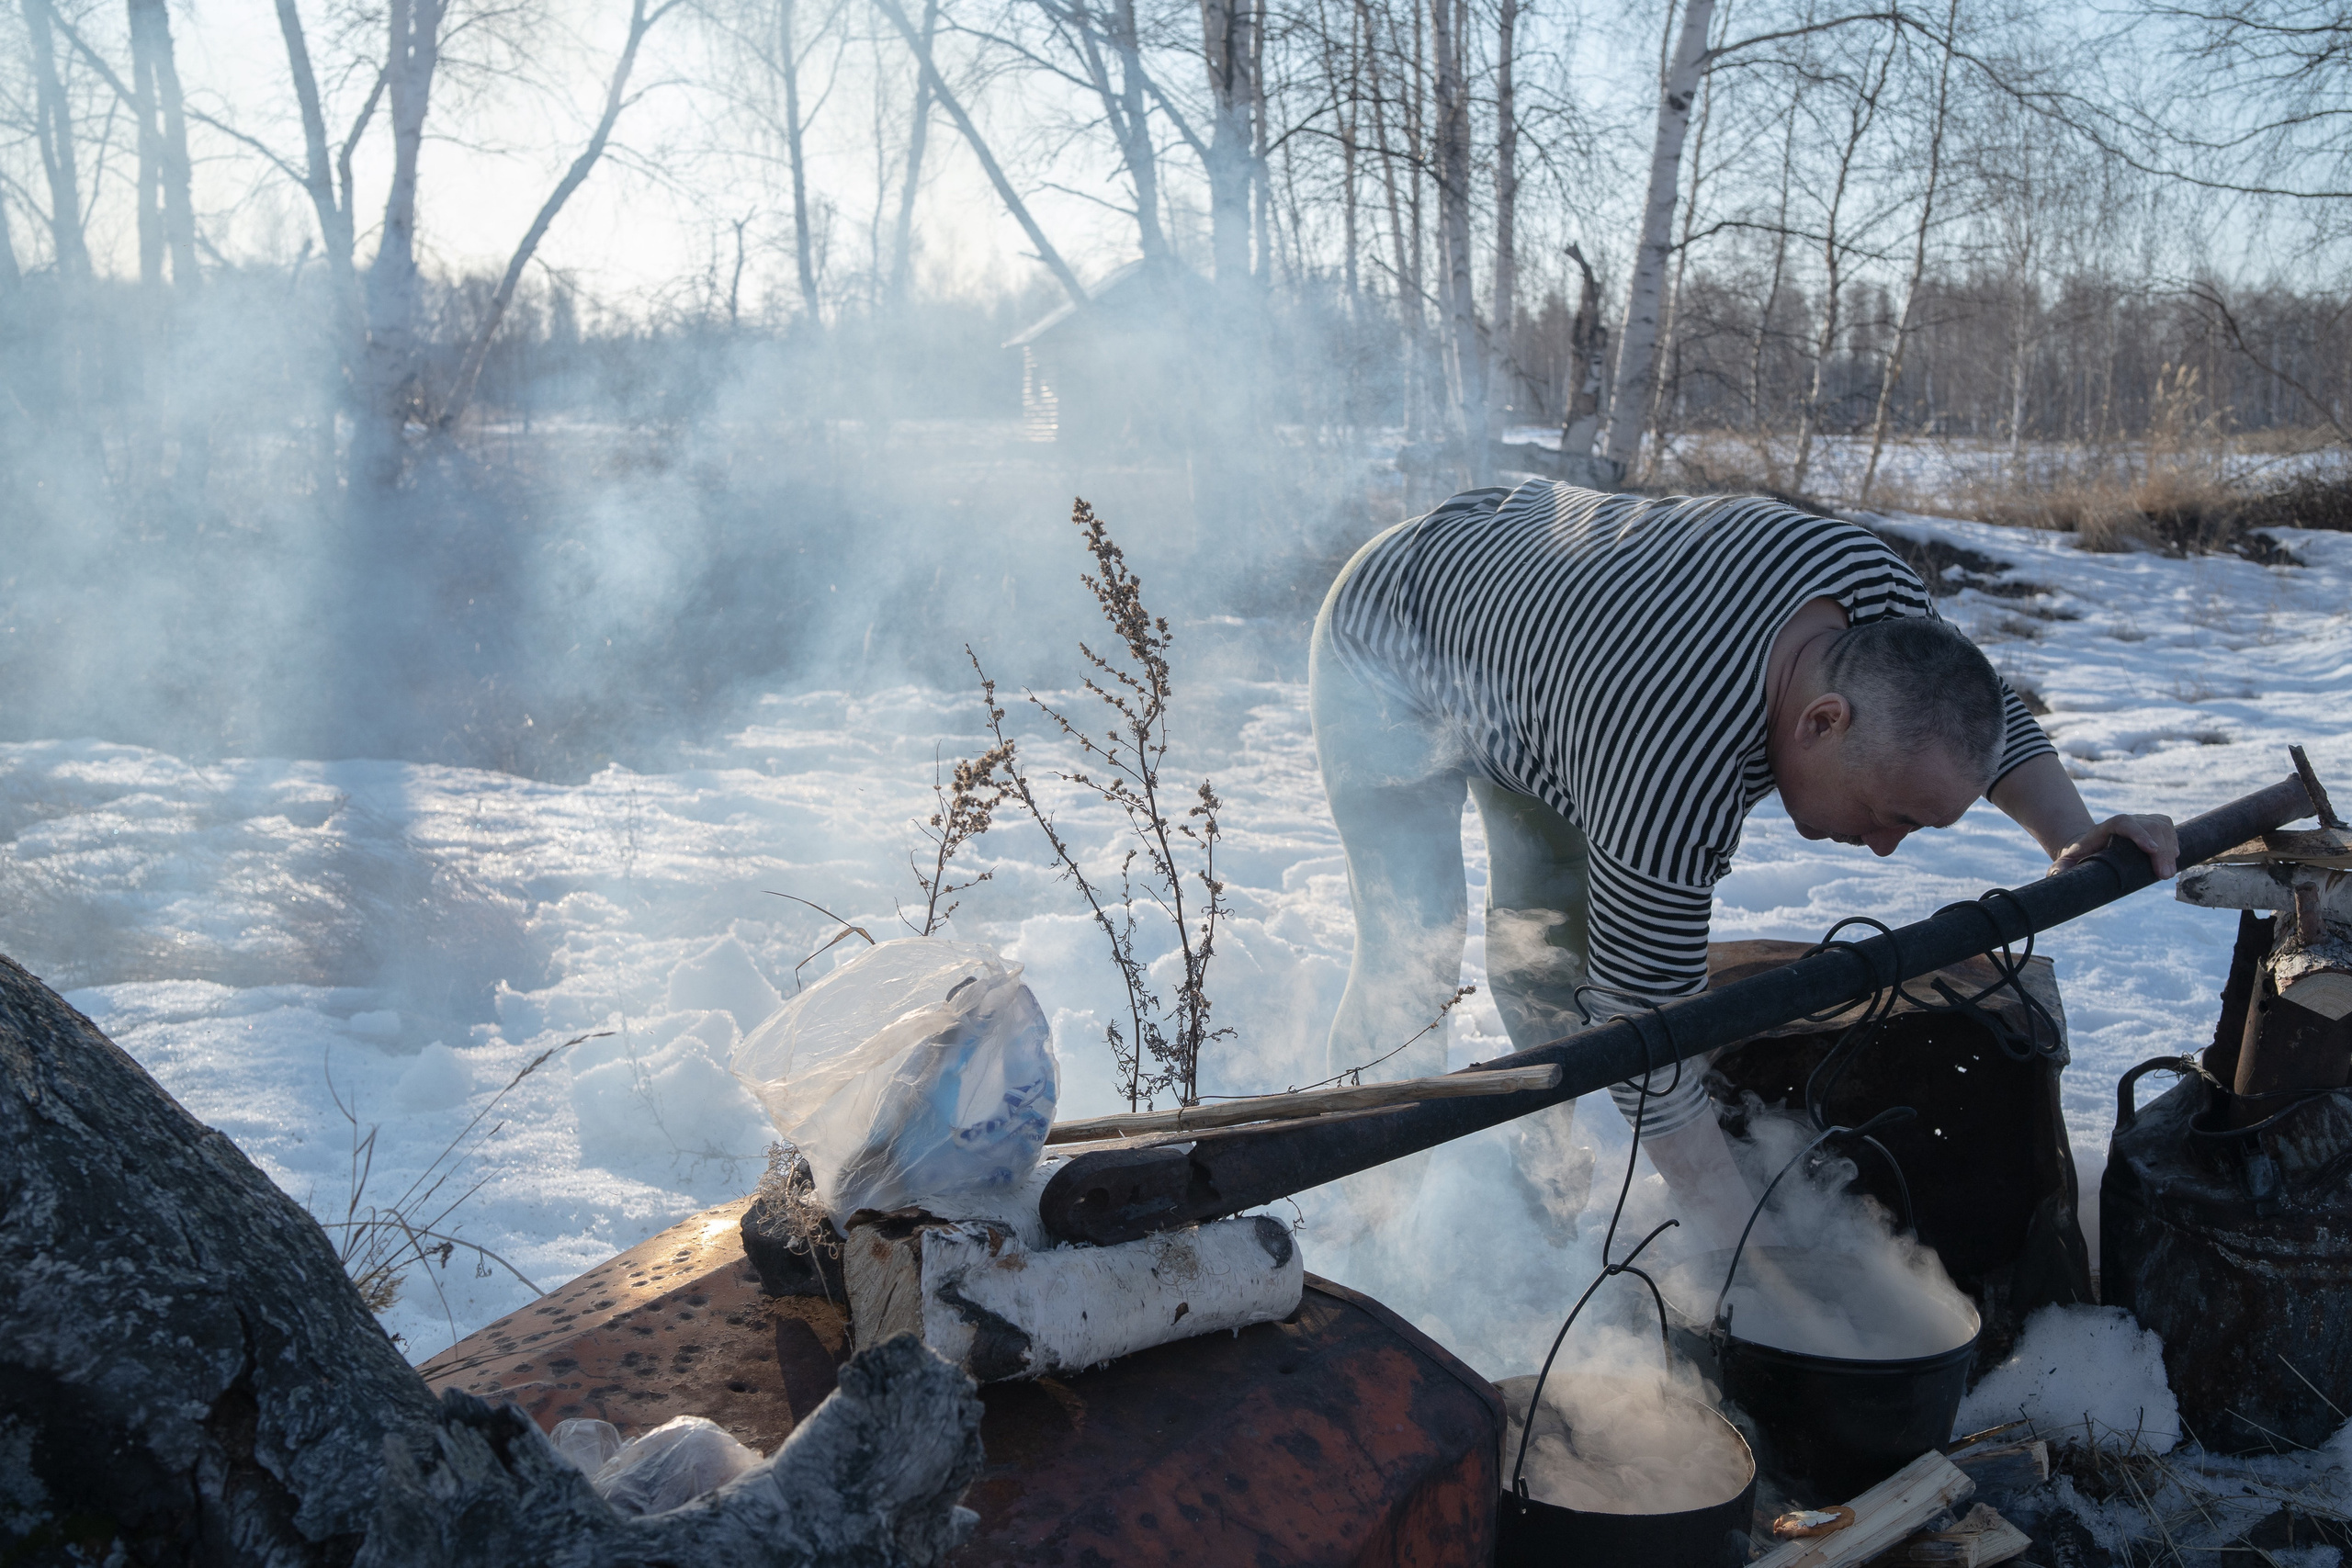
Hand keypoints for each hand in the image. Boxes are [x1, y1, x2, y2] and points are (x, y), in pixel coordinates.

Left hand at [2050, 813, 2178, 877]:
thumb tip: (2056, 874)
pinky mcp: (2150, 827)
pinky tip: (2175, 858)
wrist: (2088, 847)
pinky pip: (2167, 826)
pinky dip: (2173, 840)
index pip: (2124, 823)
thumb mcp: (2066, 862)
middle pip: (2148, 826)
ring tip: (2168, 872)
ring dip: (2169, 847)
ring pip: (2161, 825)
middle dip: (2160, 850)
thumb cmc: (2079, 857)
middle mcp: (2125, 821)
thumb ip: (2060, 868)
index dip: (2139, 834)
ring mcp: (2139, 822)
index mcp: (2104, 827)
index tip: (2151, 850)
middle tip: (2163, 874)